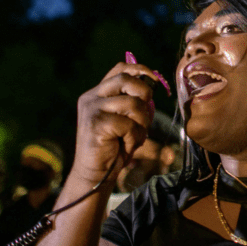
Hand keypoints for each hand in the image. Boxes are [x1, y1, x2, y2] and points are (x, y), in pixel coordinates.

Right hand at [69, 59, 161, 187]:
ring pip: (132, 103)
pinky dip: (134, 137)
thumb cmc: (113, 148)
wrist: (95, 176)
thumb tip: (154, 82)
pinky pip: (128, 124)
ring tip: (133, 137)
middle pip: (126, 79)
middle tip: (143, 117)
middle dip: (144, 95)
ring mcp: (92, 109)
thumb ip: (132, 101)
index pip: (119, 69)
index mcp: (96, 93)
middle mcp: (91, 97)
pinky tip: (125, 147)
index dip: (140, 69)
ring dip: (141, 123)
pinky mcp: (96, 123)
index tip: (156, 79)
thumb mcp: (124, 119)